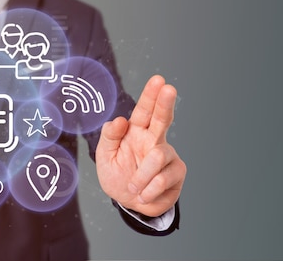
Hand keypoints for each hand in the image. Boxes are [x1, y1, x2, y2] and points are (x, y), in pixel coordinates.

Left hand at [96, 75, 185, 216]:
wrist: (129, 203)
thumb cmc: (117, 175)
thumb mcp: (105, 157)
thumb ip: (109, 137)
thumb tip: (119, 120)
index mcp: (136, 132)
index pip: (144, 111)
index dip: (151, 96)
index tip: (158, 81)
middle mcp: (154, 140)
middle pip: (163, 118)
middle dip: (165, 103)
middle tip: (168, 88)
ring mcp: (168, 155)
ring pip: (157, 157)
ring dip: (140, 177)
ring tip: (133, 187)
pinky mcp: (177, 173)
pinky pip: (161, 180)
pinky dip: (147, 190)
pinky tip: (144, 194)